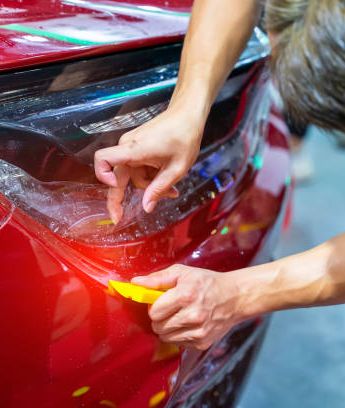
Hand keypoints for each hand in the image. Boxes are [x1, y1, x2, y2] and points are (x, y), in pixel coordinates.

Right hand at [94, 108, 203, 222]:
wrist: (187, 115)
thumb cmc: (184, 138)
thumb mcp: (176, 169)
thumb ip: (159, 189)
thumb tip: (146, 208)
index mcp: (133, 150)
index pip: (102, 159)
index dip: (102, 176)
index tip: (115, 188)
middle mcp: (127, 147)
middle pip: (118, 176)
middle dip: (126, 196)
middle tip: (122, 217)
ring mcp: (132, 147)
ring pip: (133, 175)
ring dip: (150, 185)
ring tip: (172, 189)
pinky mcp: (138, 148)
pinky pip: (139, 168)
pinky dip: (151, 176)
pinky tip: (168, 179)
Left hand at [132, 265, 241, 349]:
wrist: (234, 297)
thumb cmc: (207, 282)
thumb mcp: (183, 272)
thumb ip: (158, 278)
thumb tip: (136, 282)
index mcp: (186, 295)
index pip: (155, 311)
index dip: (154, 306)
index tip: (160, 301)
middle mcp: (193, 316)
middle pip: (158, 326)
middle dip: (159, 317)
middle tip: (169, 308)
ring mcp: (198, 332)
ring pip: (166, 337)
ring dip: (167, 327)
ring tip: (178, 315)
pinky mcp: (202, 343)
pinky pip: (178, 343)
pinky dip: (179, 335)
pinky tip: (188, 323)